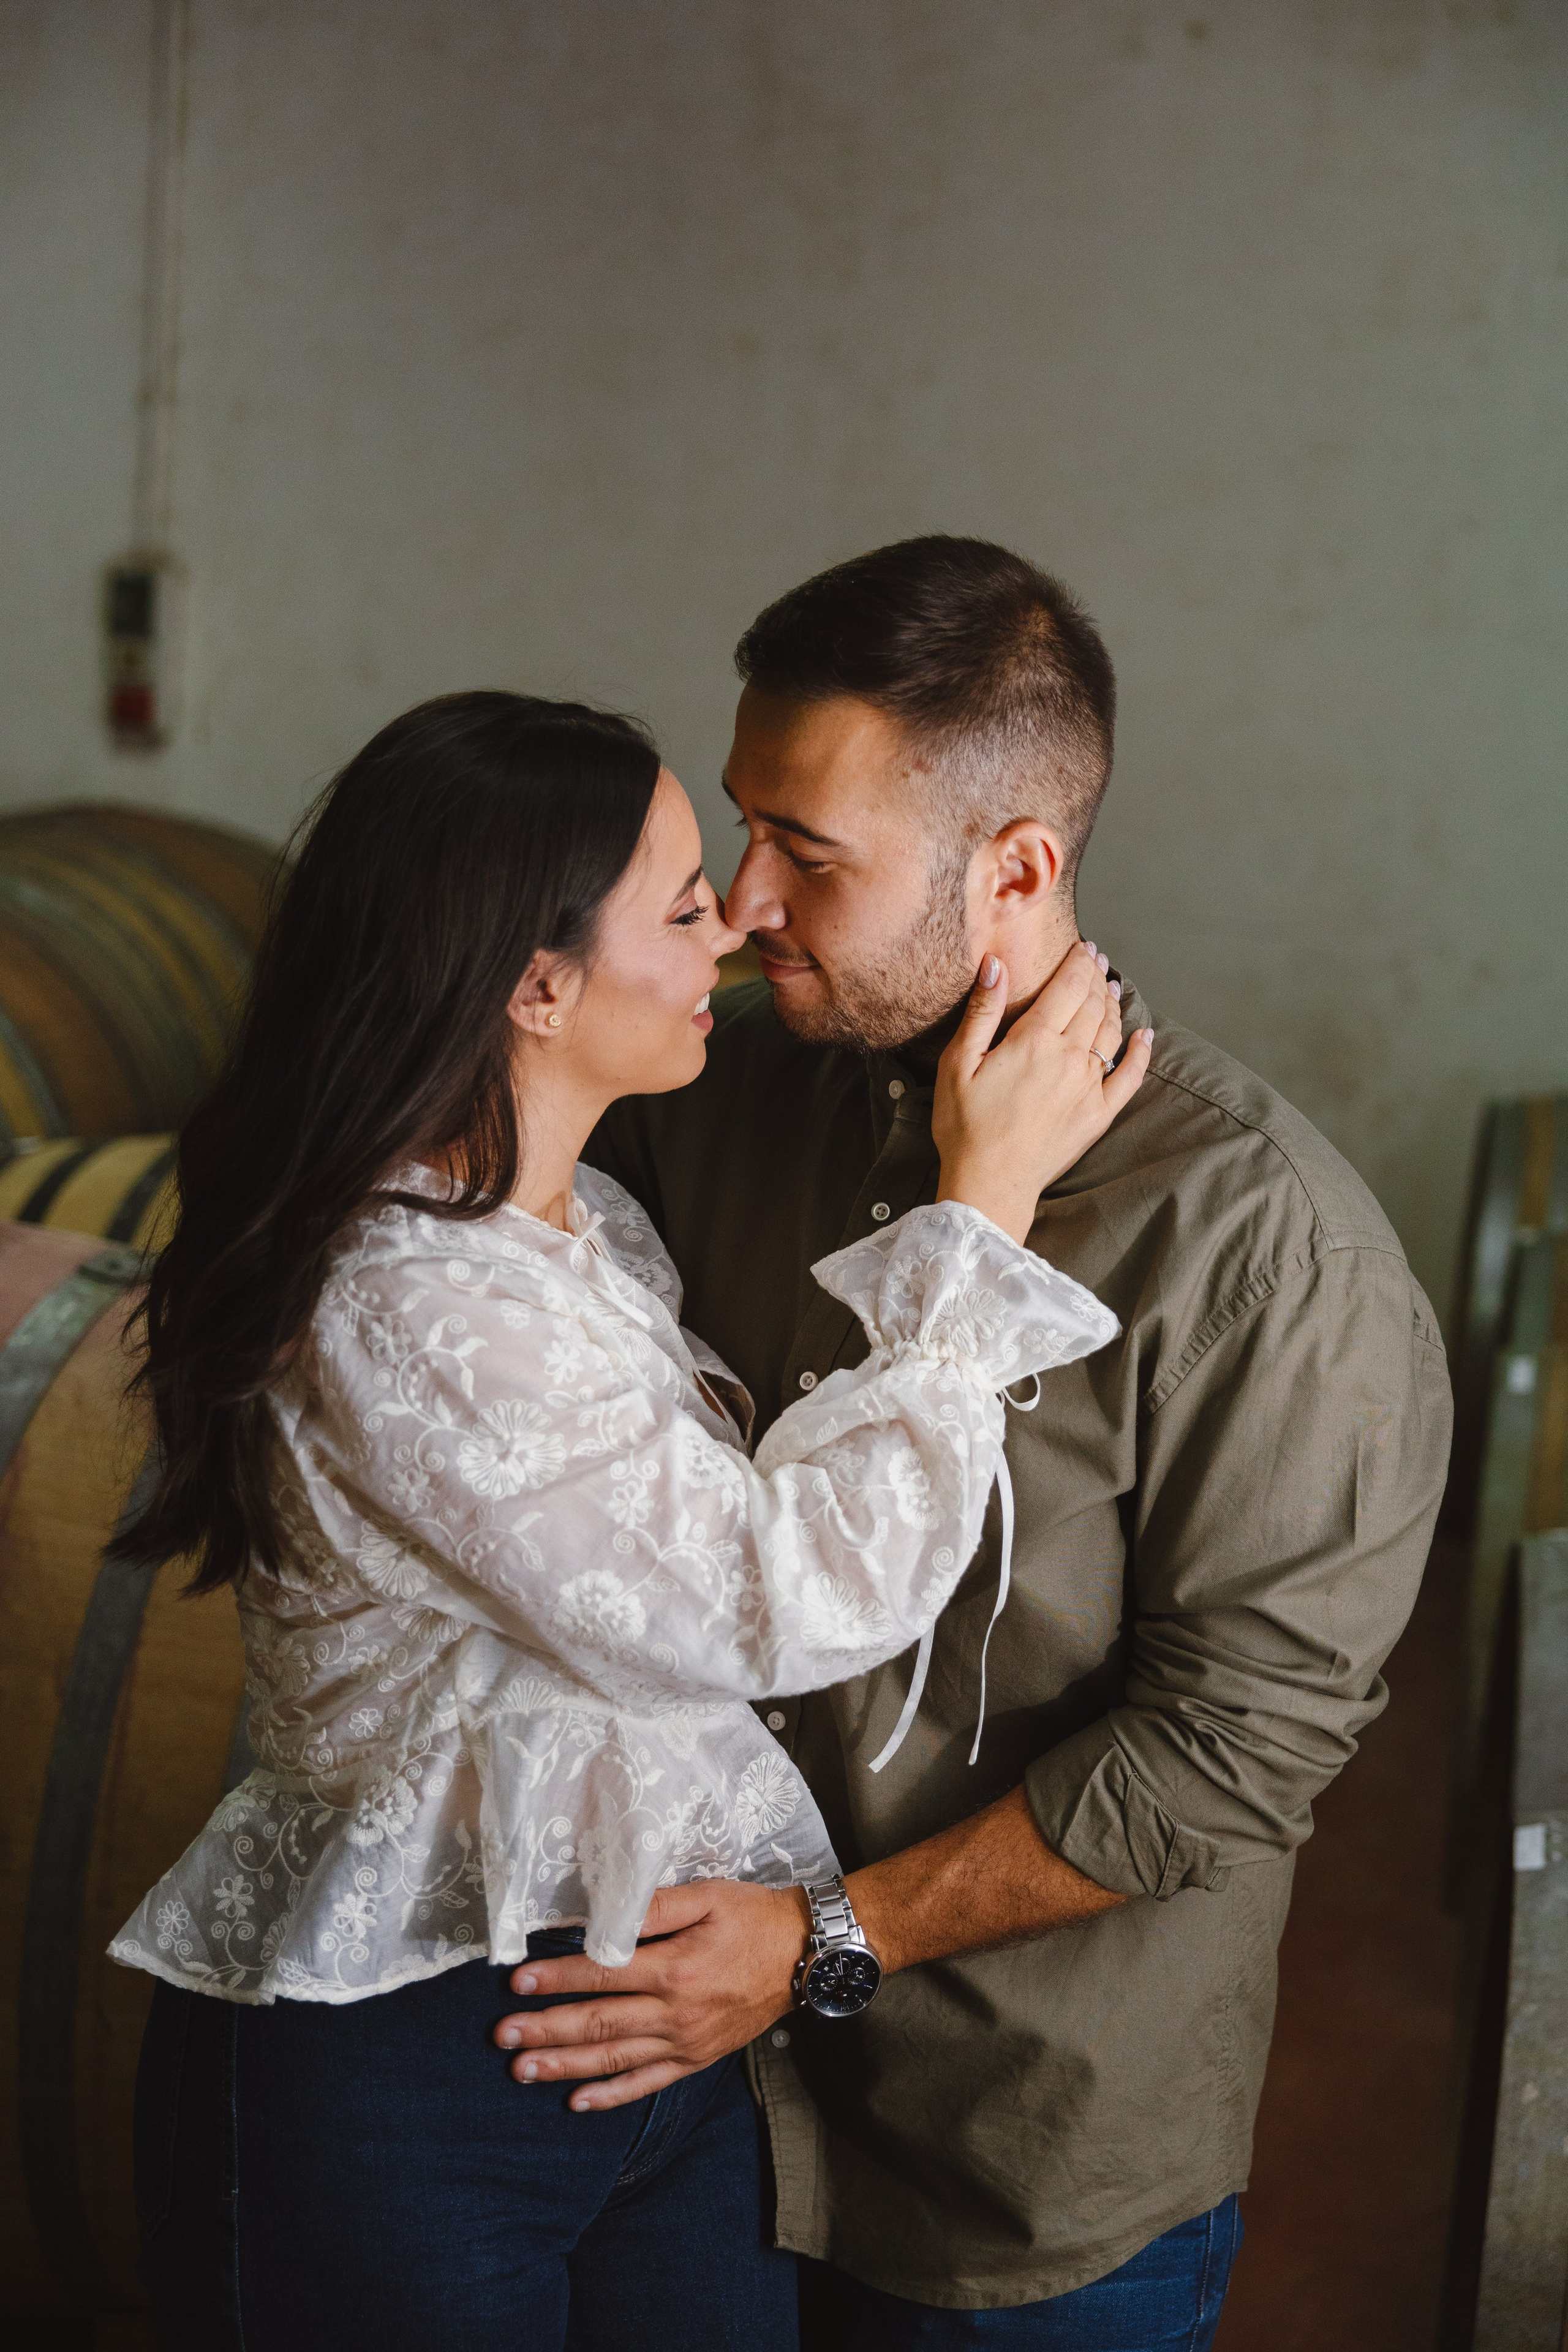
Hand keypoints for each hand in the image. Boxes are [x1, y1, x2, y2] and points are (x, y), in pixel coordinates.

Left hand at [493, 1879, 809, 2112]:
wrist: (804, 1956)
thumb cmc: (753, 1917)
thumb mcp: (707, 1895)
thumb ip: (655, 1905)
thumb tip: (604, 1915)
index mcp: (674, 1969)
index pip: (601, 1975)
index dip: (557, 1979)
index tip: (517, 1982)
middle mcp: (675, 2013)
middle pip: (599, 2024)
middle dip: (545, 2030)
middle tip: (502, 2036)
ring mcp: (685, 2042)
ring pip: (614, 2058)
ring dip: (565, 2066)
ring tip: (522, 2070)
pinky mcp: (696, 2059)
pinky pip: (648, 2083)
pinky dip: (611, 2096)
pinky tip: (577, 2101)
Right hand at [933, 940, 1151, 1242]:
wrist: (990, 1184)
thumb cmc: (966, 1126)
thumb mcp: (959, 1063)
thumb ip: (982, 1011)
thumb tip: (996, 965)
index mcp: (1035, 1040)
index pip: (1068, 986)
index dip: (1078, 961)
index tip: (1083, 946)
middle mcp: (1070, 1058)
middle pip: (1093, 1004)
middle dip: (1096, 977)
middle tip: (1097, 960)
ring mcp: (1089, 1087)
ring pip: (1112, 1033)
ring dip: (1114, 1005)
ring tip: (1112, 987)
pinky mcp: (1098, 1114)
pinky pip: (1130, 1076)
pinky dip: (1141, 1052)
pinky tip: (1145, 1035)